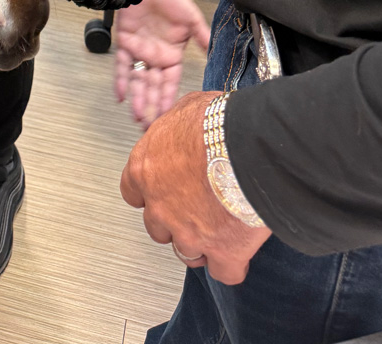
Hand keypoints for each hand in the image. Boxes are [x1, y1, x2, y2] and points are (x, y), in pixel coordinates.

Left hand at [115, 0, 210, 125]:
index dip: (168, 98)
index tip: (167, 115)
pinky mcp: (124, 43)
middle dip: (151, 106)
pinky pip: (121, 65)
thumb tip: (214, 54)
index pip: (170, 82)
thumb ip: (202, 38)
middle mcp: (156, 57)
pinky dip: (120, 80)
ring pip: (138, 80)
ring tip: (137, 116)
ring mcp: (139, 51)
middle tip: (149, 126)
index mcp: (172, 55)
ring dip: (137, 98)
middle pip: (153, 86)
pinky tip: (120, 95)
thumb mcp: (191, 20)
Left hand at [121, 91, 271, 284]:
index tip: (162, 191)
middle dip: (175, 220)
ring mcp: (187, 233)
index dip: (150, 193)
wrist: (249, 146)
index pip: (132, 192)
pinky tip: (238, 252)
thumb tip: (182, 125)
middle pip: (157, 227)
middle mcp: (160, 205)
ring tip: (218, 229)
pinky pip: (223, 272)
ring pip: (186, 252)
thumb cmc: (219, 124)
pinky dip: (231, 264)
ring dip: (200, 243)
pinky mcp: (220, 252)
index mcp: (145, 169)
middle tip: (195, 208)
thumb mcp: (187, 109)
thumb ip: (176, 127)